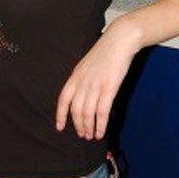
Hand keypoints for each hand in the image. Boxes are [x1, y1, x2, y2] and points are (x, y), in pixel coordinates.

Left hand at [55, 25, 140, 139]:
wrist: (119, 41)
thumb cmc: (105, 52)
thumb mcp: (87, 65)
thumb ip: (82, 79)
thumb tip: (80, 94)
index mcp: (75, 76)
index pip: (63, 99)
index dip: (60, 114)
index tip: (59, 127)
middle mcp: (83, 82)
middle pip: (75, 109)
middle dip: (78, 125)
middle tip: (83, 135)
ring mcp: (95, 85)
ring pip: (87, 113)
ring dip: (89, 127)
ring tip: (91, 136)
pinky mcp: (109, 88)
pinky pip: (102, 112)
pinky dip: (100, 125)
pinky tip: (101, 132)